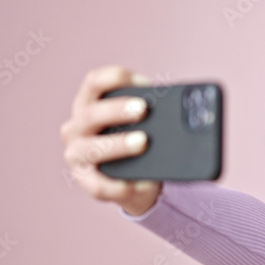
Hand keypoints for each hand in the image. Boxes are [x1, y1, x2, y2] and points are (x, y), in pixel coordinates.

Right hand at [59, 65, 161, 215]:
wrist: (134, 180)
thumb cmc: (136, 141)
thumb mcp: (142, 123)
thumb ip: (152, 112)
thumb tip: (188, 109)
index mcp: (88, 105)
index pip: (94, 82)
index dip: (117, 78)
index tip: (145, 83)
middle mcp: (76, 128)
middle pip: (91, 114)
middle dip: (117, 110)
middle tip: (143, 109)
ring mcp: (76, 156)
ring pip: (92, 149)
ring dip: (118, 144)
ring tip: (143, 142)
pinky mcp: (86, 183)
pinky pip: (99, 186)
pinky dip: (120, 186)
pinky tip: (139, 184)